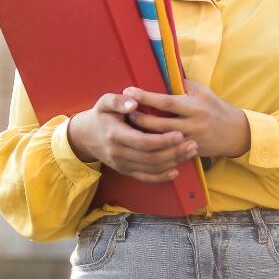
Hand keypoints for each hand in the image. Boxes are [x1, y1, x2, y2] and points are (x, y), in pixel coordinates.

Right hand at [67, 92, 197, 182]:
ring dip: (172, 162)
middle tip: (192, 144)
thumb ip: (118, 100)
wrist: (85, 136)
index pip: (142, 142)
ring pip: (151, 168)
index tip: (179, 134)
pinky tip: (176, 171)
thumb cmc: (100, 115)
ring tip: (190, 153)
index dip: (162, 140)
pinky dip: (161, 177)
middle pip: (150, 157)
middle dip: (173, 152)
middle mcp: (118, 153)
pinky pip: (145, 177)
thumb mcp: (104, 102)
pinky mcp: (125, 171)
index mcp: (115, 134)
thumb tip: (133, 102)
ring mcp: (122, 164)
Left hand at [123, 80, 250, 158]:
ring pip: (160, 140)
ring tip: (128, 126)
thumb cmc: (217, 108)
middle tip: (124, 111)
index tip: (129, 91)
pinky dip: (153, 147)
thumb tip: (164, 75)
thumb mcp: (203, 91)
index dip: (146, 97)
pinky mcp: (189, 152)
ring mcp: (190, 141)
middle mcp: (191, 124)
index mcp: (194, 107)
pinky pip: (168, 151)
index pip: (166, 102)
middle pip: (159, 124)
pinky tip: (141, 142)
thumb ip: (184, 85)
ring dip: (143, 133)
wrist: (235, 133)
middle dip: (139, 118)